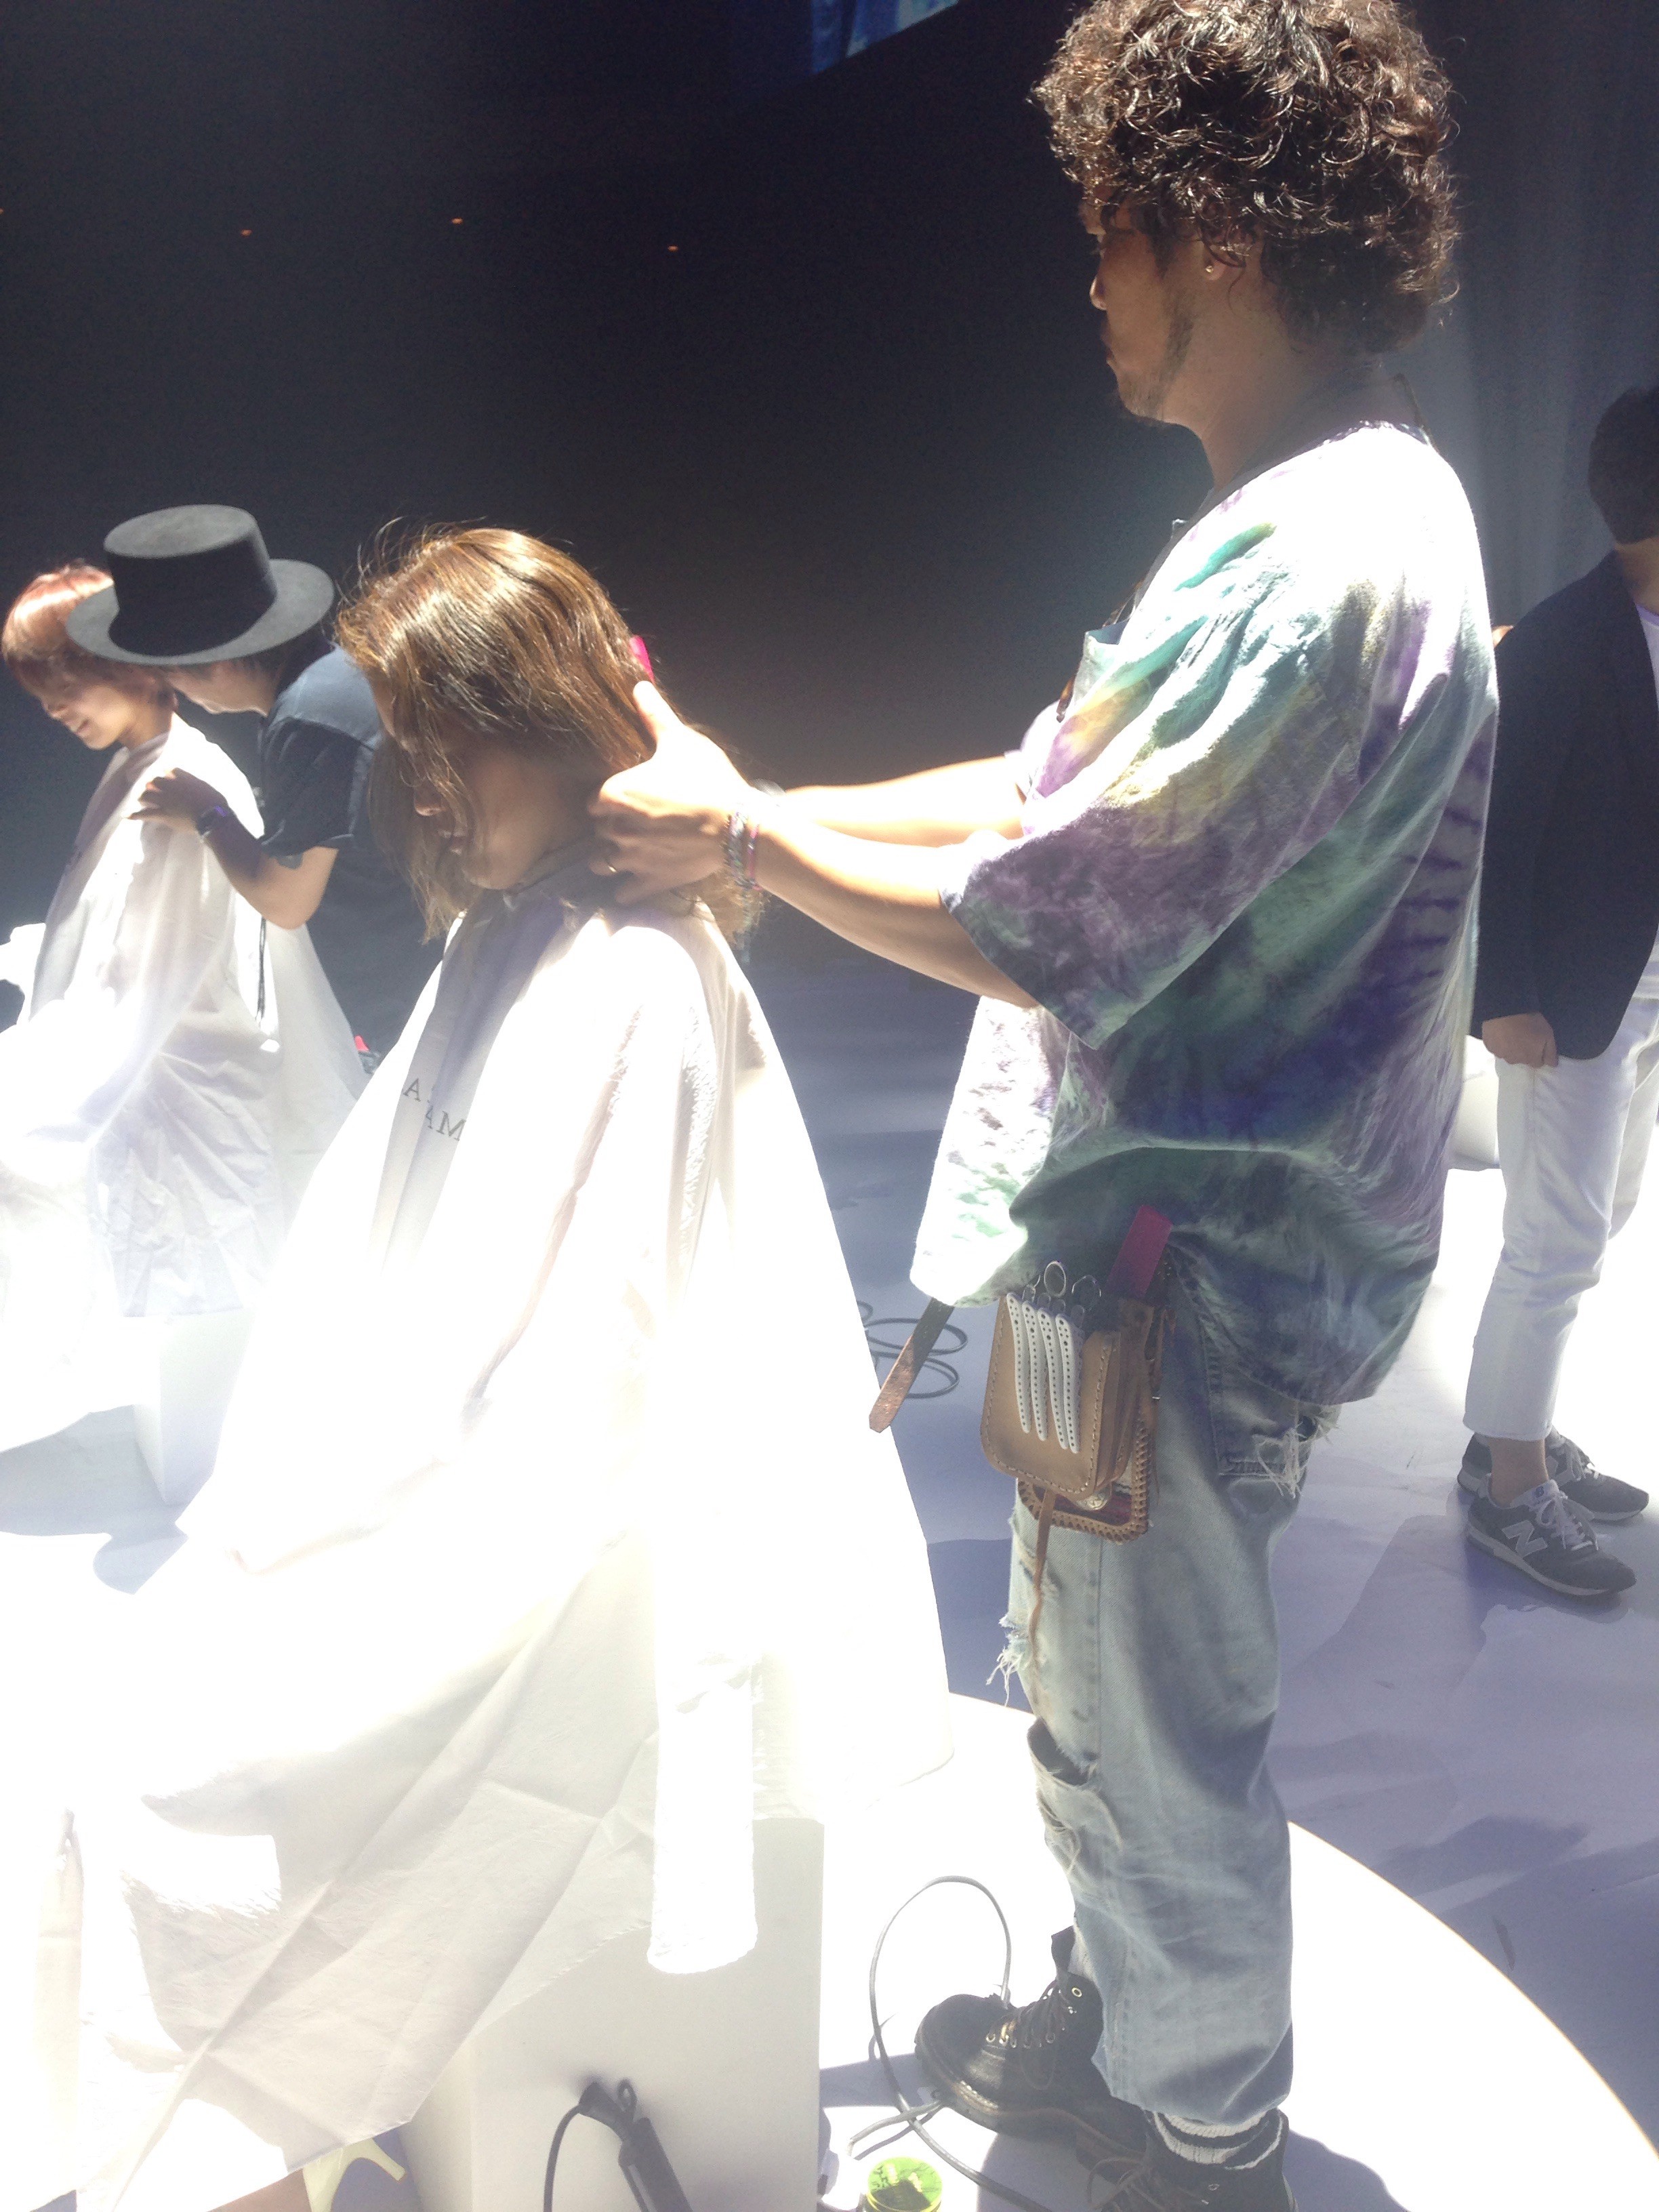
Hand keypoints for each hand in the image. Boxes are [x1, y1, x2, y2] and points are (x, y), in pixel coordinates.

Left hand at [134, 767, 223, 831]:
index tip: (162, 771)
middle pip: (155, 781)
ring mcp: (165, 800)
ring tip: (137, 796)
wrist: (212, 816)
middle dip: (150, 782)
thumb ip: (193, 780)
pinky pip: (146, 814)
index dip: (165, 771)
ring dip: (142, 795)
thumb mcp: (205, 785)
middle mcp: (170, 786)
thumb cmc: (215, 801)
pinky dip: (135, 815)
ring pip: (147, 794)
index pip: (169, 769)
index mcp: (183, 778)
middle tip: (145, 783)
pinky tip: (126, 815)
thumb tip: (183, 777)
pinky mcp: (163, 814)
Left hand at [589, 681, 753, 901]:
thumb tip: (638, 685)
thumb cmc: (708, 778)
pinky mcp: (650, 881)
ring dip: (609, 858)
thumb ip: (654, 715)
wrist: (737, 826)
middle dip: (610, 827)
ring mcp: (631, 858)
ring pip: (601, 863)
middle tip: (632, 822)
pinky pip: (623, 892)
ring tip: (627, 851)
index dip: (606, 799)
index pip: (593, 800)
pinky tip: (635, 880)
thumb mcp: (681, 741)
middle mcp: (615, 828)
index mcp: (615, 794)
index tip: (623, 798)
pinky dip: (626, 887)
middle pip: (597, 831)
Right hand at [1482, 1012, 1557, 1067]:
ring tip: (1511, 1034)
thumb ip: (1551, 1052)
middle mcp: (1515, 1061)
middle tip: (1524, 1036)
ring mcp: (1501, 1054)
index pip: (1537, 1063)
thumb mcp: (1548, 1035)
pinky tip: (1501, 1033)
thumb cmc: (1530, 1022)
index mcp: (1530, 1059)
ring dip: (1511, 1048)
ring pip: (1508, 1055)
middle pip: (1522, 1060)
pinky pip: (1496, 1048)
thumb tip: (1552, 1065)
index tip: (1537, 1043)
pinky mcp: (1490, 1047)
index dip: (1539, 1053)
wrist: (1506, 1011)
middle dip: (1524, 1052)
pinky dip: (1499, 1043)